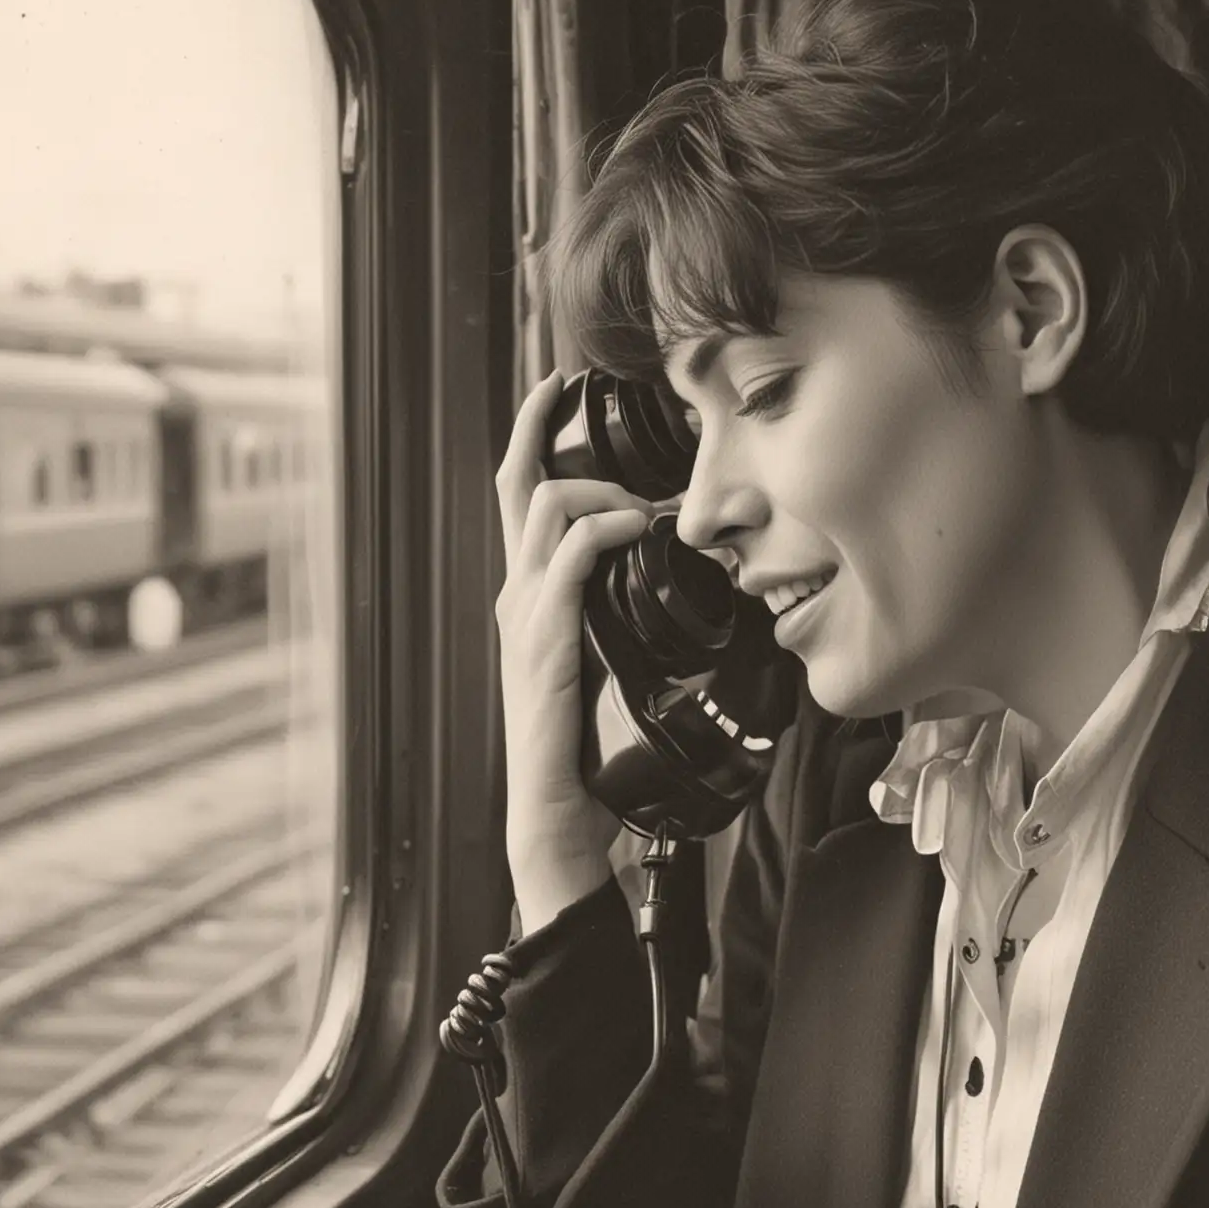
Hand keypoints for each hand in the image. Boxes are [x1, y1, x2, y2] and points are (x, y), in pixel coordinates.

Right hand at [494, 371, 654, 931]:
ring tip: (645, 507)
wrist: (559, 819)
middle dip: (544, 426)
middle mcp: (521, 596)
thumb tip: (689, 578)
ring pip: (547, 509)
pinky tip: (641, 530)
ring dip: (602, 491)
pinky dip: (604, 532)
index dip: (533, 435)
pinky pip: (568, 562)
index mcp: (535, 597)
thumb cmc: (592, 749)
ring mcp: (527, 616)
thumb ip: (631, 620)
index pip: (522, 497)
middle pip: (519, 485)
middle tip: (580, 395)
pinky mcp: (544, 642)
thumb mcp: (615, 666)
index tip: (558, 388)